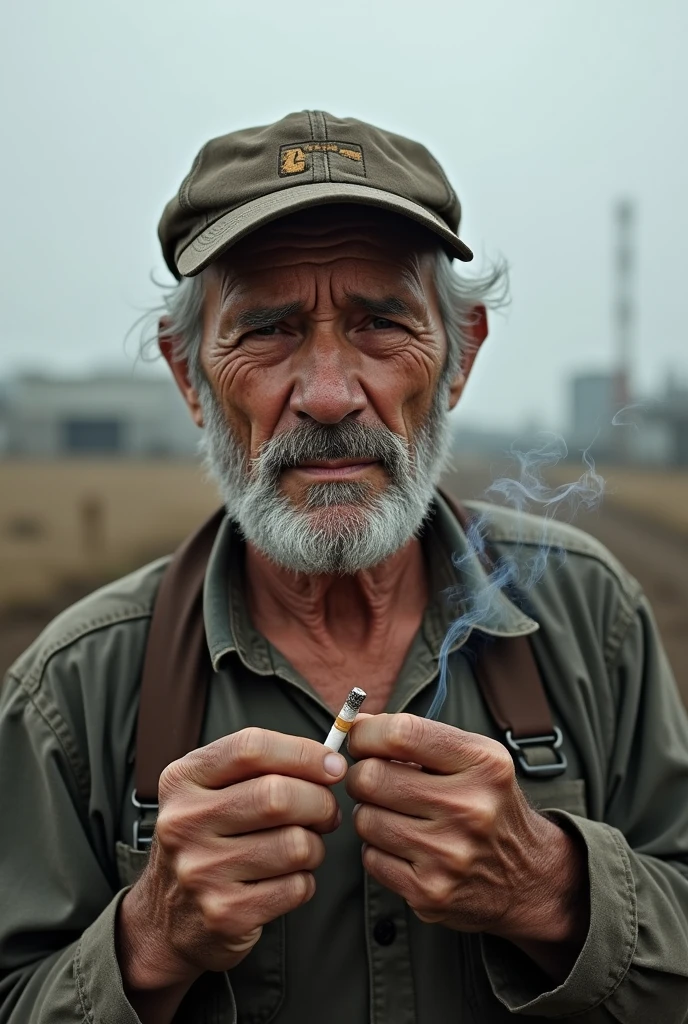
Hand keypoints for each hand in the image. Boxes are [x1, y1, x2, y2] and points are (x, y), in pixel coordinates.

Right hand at [118, 729, 346, 1001]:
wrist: (170, 918)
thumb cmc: (209, 840)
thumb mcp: (212, 791)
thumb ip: (261, 768)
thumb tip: (330, 764)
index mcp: (182, 780)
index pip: (251, 748)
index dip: (303, 753)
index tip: (332, 765)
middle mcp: (184, 822)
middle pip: (277, 796)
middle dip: (319, 802)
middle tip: (326, 812)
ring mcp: (201, 871)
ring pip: (295, 844)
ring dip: (315, 846)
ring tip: (303, 848)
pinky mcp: (224, 913)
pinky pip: (295, 887)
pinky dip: (304, 882)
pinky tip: (286, 880)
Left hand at [346, 714, 587, 956]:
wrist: (528, 877)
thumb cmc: (488, 804)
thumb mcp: (475, 758)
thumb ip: (419, 737)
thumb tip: (355, 724)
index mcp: (483, 764)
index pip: (402, 733)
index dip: (366, 734)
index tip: (361, 740)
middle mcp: (470, 808)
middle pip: (372, 777)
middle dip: (362, 775)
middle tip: (373, 781)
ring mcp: (450, 854)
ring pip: (365, 819)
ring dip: (369, 814)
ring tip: (394, 814)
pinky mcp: (431, 892)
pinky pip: (370, 858)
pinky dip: (377, 849)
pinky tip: (402, 846)